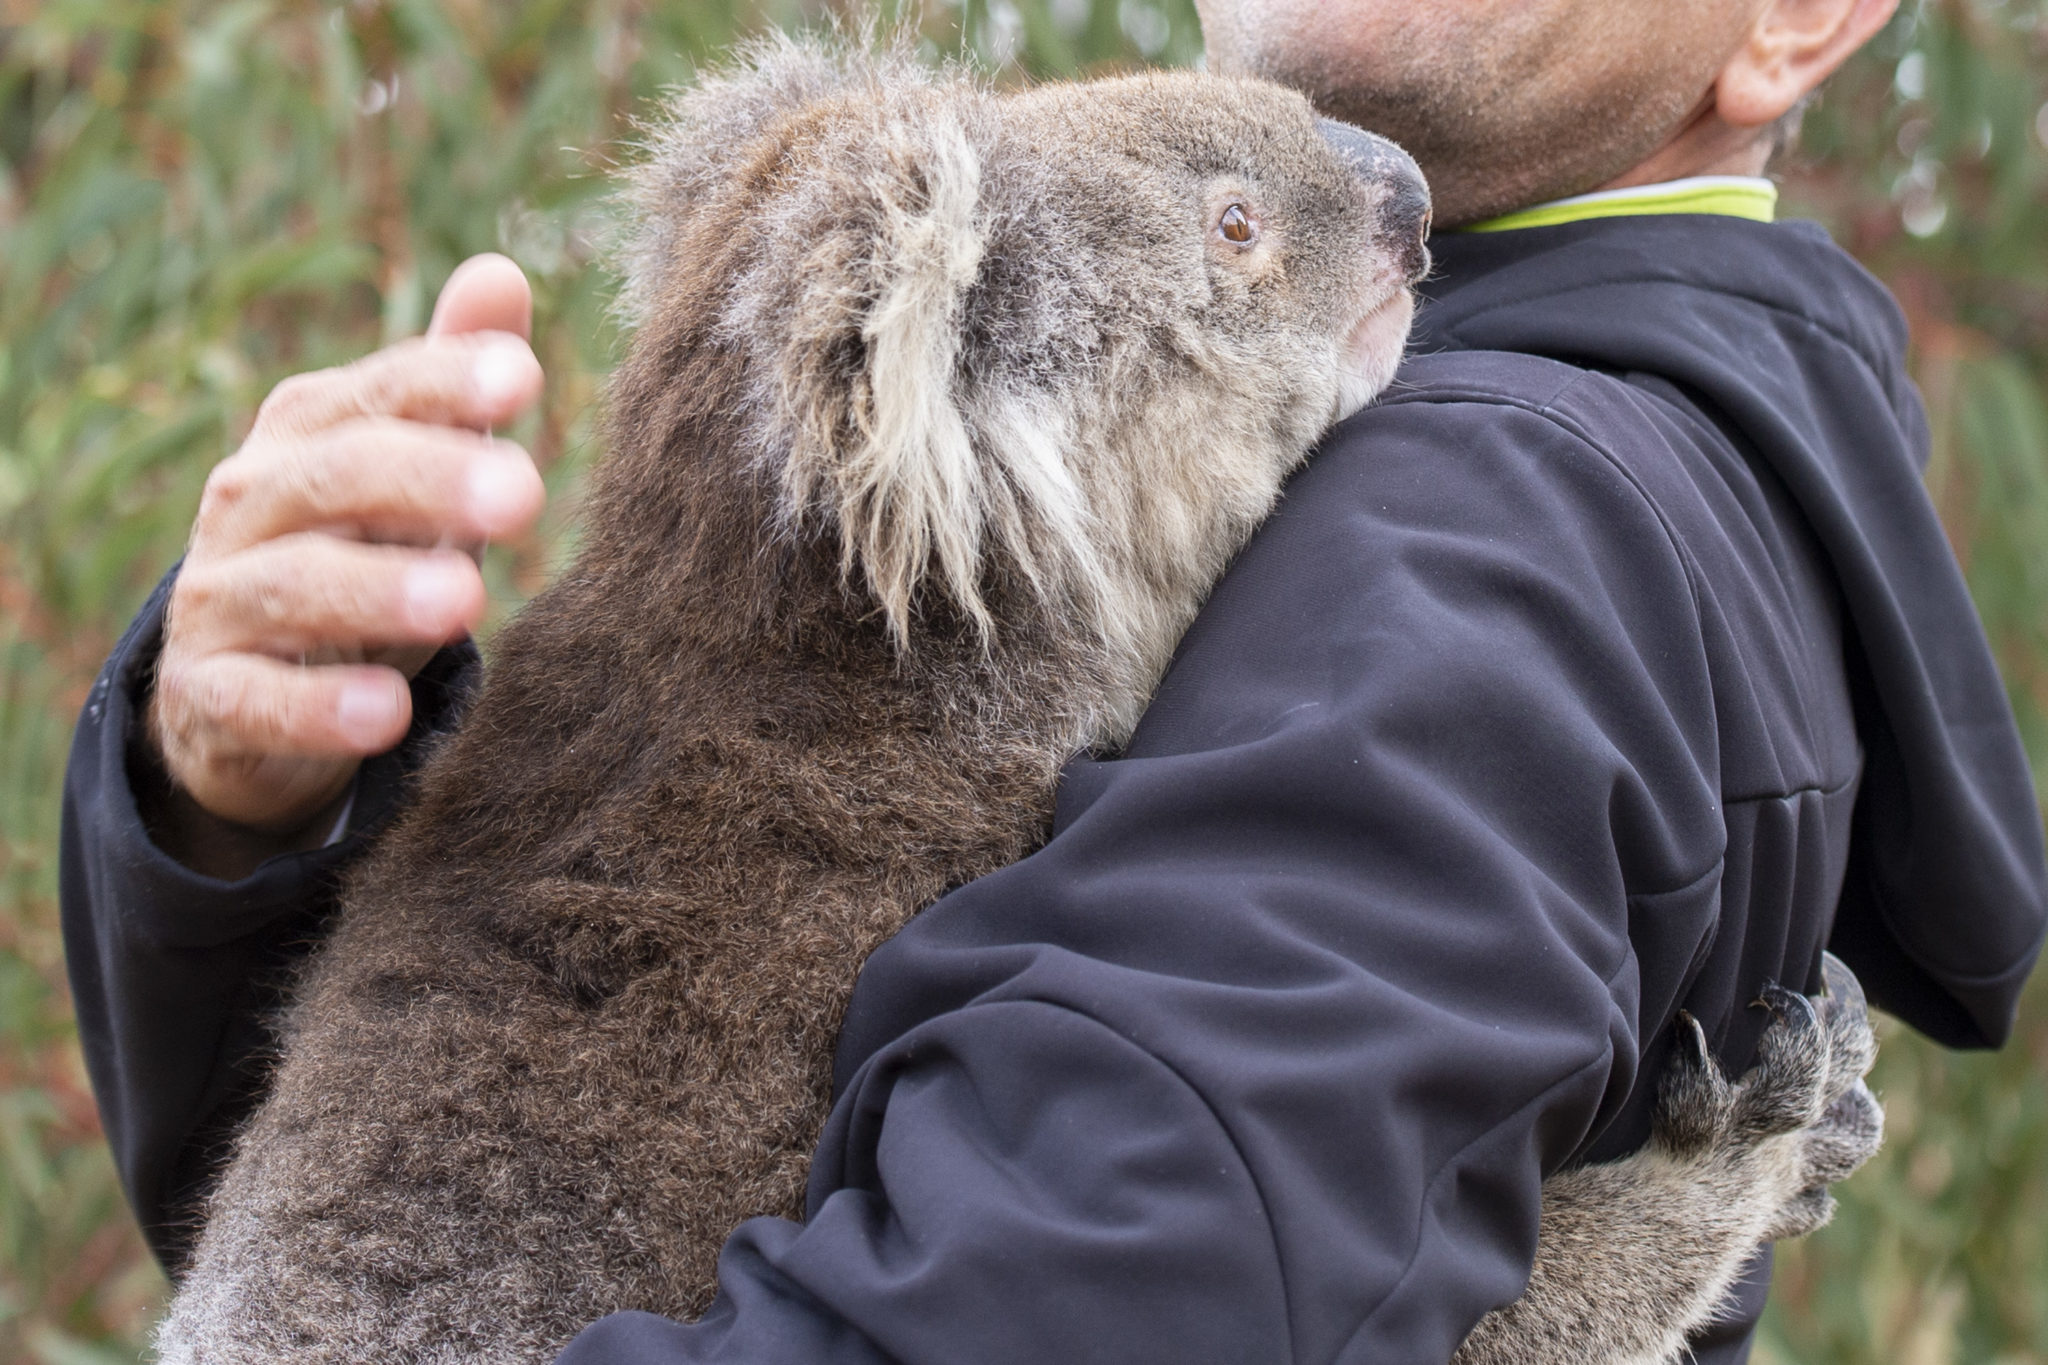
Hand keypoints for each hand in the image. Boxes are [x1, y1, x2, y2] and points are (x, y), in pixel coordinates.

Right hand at [143, 254, 545, 874]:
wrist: (249, 686)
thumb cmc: (361, 549)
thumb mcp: (412, 469)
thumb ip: (449, 382)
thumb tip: (503, 273)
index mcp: (309, 431)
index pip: (380, 392)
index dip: (445, 380)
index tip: (525, 378)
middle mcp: (252, 500)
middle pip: (339, 478)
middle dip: (429, 480)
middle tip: (524, 495)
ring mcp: (221, 599)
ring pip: (295, 584)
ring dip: (379, 590)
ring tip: (466, 601)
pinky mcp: (210, 696)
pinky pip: (256, 699)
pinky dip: (317, 707)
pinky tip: (383, 715)